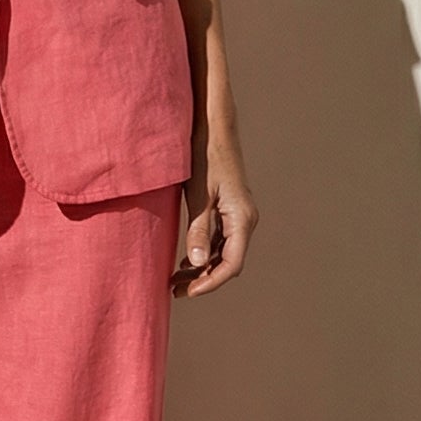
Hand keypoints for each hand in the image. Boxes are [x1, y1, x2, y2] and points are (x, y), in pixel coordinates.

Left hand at [173, 142, 257, 298]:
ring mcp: (239, 215)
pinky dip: (204, 254)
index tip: (187, 292)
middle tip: (174, 290)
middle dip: (203, 280)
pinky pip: (221, 241)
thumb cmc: (206, 156)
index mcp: (242, 218)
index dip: (210, 282)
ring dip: (202, 268)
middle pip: (228, 263)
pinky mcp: (230, 209)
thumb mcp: (199, 194)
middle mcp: (245, 220)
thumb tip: (199, 263)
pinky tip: (186, 261)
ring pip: (224, 253)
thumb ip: (199, 229)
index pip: (231, 264)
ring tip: (175, 280)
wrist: (214, 128)